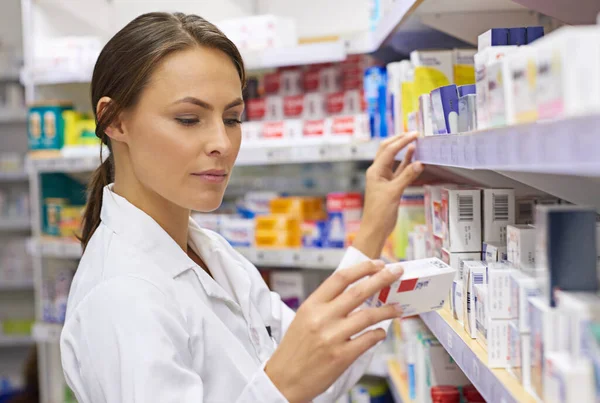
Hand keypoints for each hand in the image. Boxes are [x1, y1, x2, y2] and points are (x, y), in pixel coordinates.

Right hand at [265, 260, 403, 402]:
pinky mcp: (342, 357)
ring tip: (397, 308)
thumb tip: (352, 292)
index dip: (362, 268)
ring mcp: (333, 337)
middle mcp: (322, 318)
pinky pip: (368, 340)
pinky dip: (378, 334)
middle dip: (382, 279)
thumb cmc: (294, 350)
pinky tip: (380, 332)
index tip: (377, 264)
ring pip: (368, 315)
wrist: (284, 380)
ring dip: (387, 310)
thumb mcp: (304, 318)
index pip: (340, 278)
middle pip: (359, 292)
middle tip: (396, 273)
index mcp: (311, 305)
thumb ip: (325, 305)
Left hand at [353, 133, 423, 257]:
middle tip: (413, 133)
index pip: (389, 151)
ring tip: (415, 141)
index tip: (415, 134)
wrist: (375, 228)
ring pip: (395, 160)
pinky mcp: (391, 186)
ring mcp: (384, 179)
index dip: (402, 141)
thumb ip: (407, 176)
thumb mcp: (394, 192)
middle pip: (388, 150)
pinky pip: (400, 171)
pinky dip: (407, 164)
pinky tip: (414, 157)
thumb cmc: (380, 212)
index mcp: (375, 171)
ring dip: (404, 150)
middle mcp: (378, 172)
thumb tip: (420, 163)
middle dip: (399, 140)